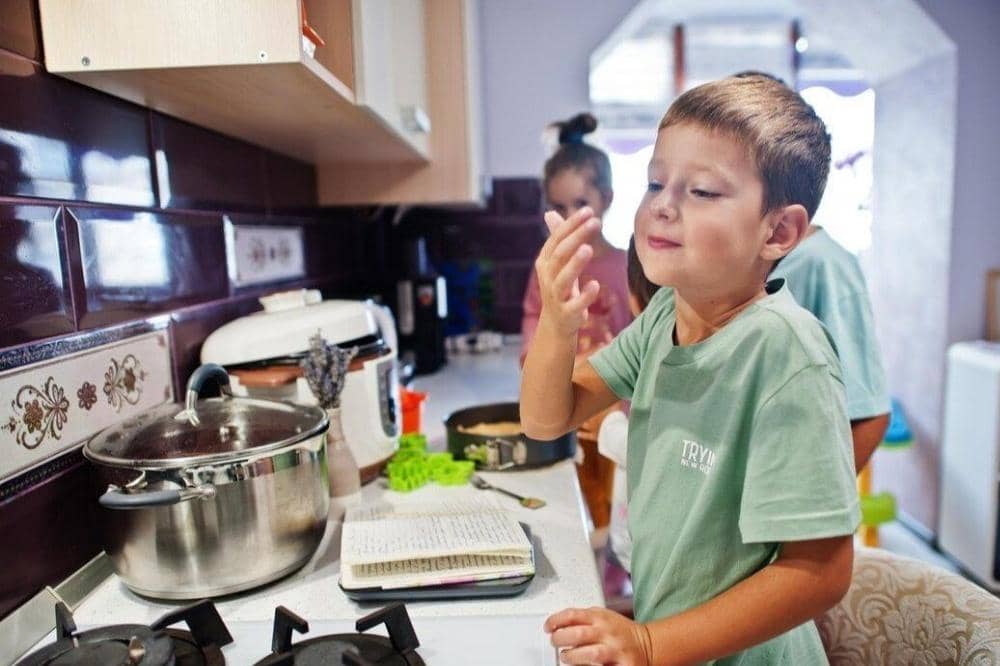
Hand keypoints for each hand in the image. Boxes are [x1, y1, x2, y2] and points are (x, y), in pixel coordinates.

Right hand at [535, 207, 602, 336]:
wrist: (557, 323)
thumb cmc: (560, 287)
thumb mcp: (557, 263)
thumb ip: (556, 238)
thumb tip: (549, 213)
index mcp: (545, 262)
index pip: (556, 239)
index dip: (571, 224)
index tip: (589, 210)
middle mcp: (548, 277)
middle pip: (560, 254)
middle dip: (576, 237)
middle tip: (596, 222)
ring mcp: (556, 296)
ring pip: (563, 279)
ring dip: (575, 264)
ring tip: (588, 248)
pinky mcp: (567, 313)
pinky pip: (575, 304)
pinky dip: (585, 296)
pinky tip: (595, 285)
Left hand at [545, 606, 652, 664]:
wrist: (647, 644)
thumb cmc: (620, 631)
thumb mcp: (602, 616)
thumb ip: (582, 618)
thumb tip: (557, 624)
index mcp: (601, 617)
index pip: (573, 614)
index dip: (555, 620)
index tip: (548, 627)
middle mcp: (608, 633)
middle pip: (578, 634)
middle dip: (560, 639)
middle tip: (555, 642)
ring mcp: (616, 650)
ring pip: (591, 654)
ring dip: (573, 657)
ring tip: (566, 657)